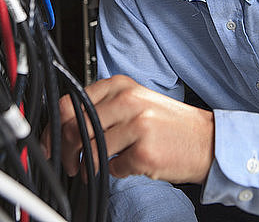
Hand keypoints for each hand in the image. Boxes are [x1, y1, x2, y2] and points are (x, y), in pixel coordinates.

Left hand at [42, 74, 213, 183]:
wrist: (206, 140)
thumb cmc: (167, 123)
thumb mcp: (134, 102)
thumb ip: (103, 106)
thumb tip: (66, 123)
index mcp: (120, 85)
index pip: (71, 102)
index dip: (55, 127)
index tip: (51, 143)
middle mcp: (127, 100)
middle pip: (75, 127)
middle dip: (65, 150)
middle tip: (69, 163)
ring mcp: (136, 125)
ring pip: (91, 151)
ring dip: (88, 167)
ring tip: (95, 170)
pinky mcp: (144, 151)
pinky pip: (113, 168)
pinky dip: (116, 172)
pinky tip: (128, 165)